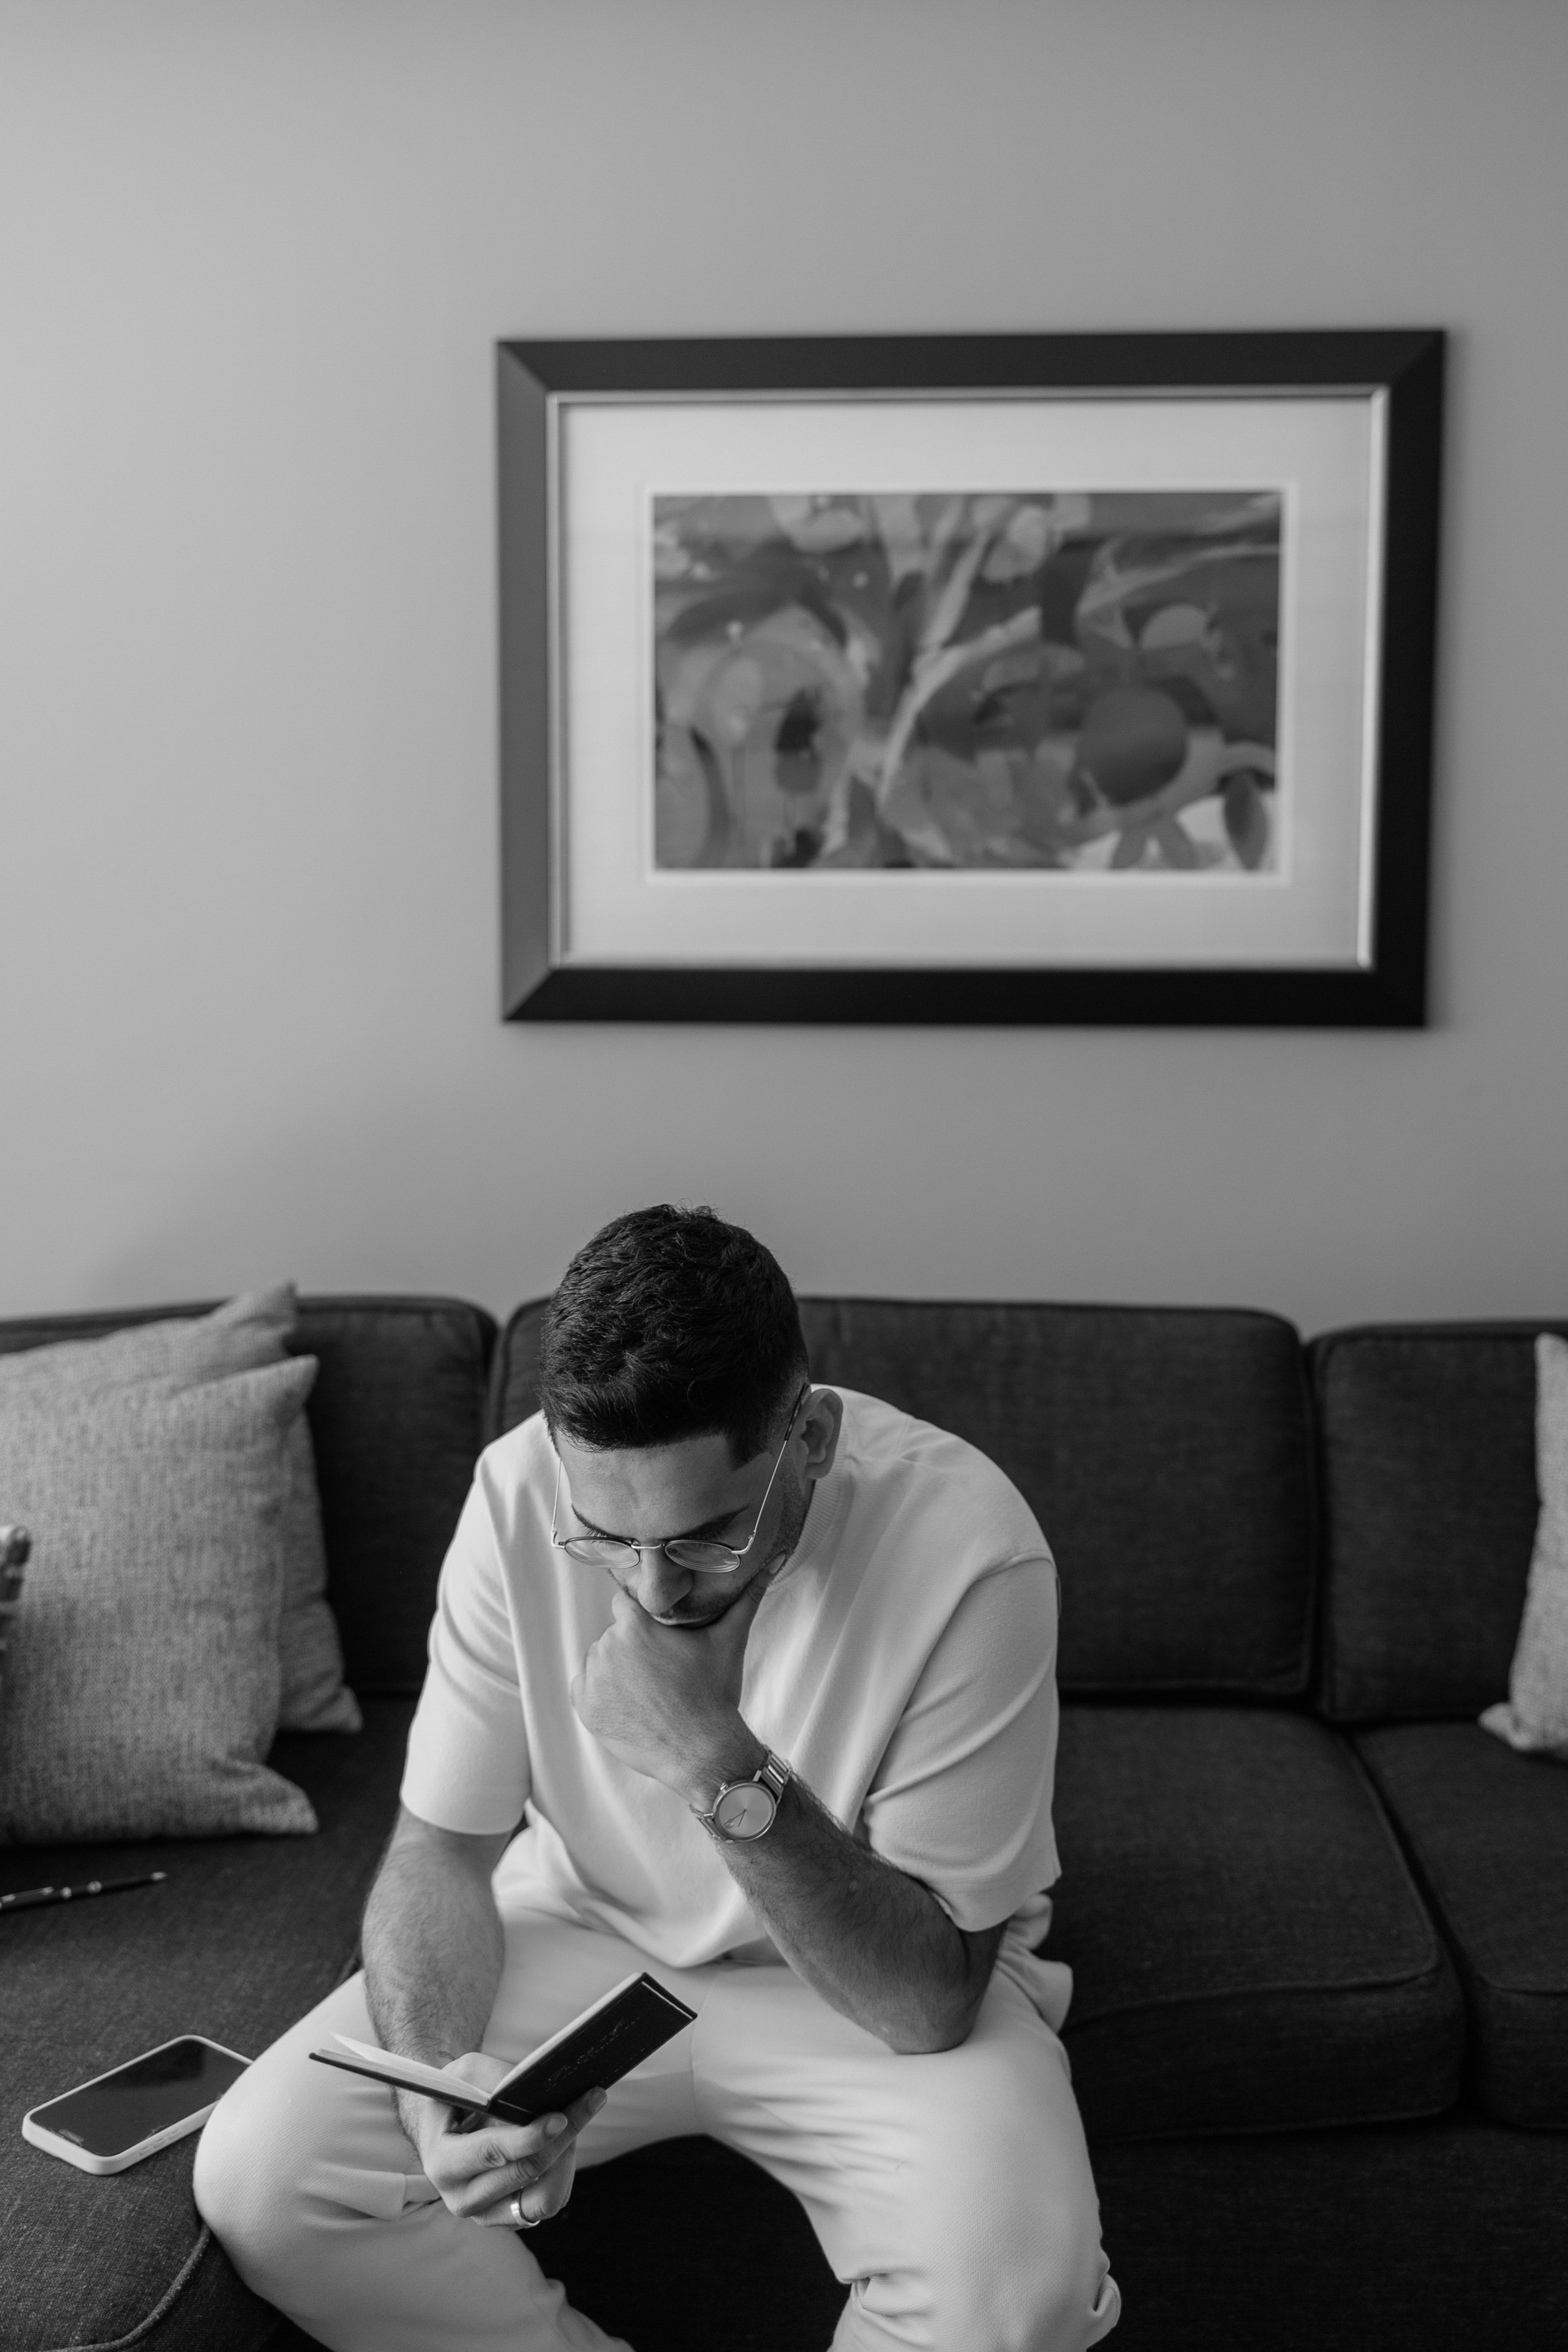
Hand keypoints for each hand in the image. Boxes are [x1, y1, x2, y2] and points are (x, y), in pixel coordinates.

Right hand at [404, 2052, 605, 2228]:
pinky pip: (549, 2201)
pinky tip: (566, 2138)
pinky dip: (564, 2169)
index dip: (529, 2137)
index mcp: (443, 2163)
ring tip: (579, 2115)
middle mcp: (463, 2198)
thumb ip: (500, 2081)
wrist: (445, 2128)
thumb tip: (544, 2087)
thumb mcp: (467, 2074)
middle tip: (592, 2099)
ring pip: (545, 2198)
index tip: (561, 2115)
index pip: (492, 2153)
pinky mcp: (511, 2218)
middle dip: (564, 2135)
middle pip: (526, 2172)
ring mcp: (487, 2215)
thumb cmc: (457, 2094)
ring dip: (568, 2155)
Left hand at [570, 1575, 773, 1802]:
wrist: (703, 1753)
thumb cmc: (714, 1694)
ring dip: (616, 1671)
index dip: (641, 1619)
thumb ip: (746, 1598)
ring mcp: (594, 1680)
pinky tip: (630, 1705)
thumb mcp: (728, 1641)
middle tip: (660, 1672)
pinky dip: (600, 1695)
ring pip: (599, 1661)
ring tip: (647, 1691)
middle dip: (632, 1649)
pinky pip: (584, 1688)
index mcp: (635, 1625)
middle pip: (614, 1636)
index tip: (657, 1637)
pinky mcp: (585, 1708)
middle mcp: (608, 1647)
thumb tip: (775, 1561)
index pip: (624, 1605)